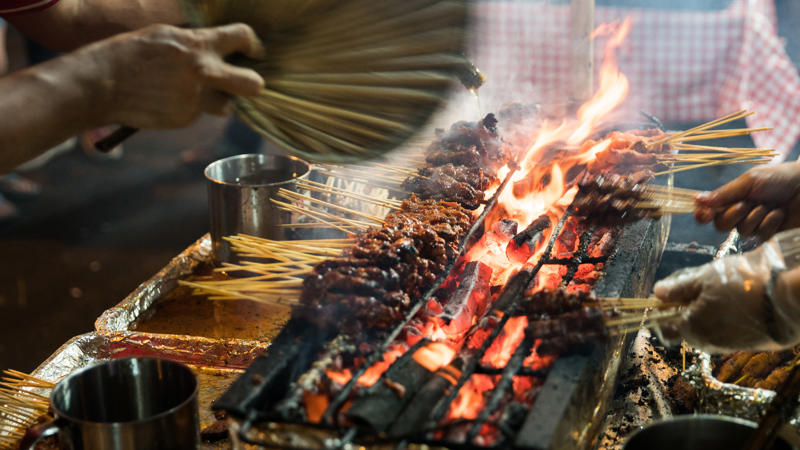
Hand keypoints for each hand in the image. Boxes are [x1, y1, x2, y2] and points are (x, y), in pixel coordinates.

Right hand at [79, 23, 264, 128]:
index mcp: (198, 45)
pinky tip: (168, 100)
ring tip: (195, 92)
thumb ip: (196, 42)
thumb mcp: (165, 35)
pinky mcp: (185, 118)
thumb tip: (219, 46)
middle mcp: (202, 72)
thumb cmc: (129, 54)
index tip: (253, 51)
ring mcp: (195, 99)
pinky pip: (199, 114)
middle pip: (253, 85)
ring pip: (227, 106)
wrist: (100, 84)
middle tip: (243, 83)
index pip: (242, 37)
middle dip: (253, 84)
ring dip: (219, 101)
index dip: (253, 44)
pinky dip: (189, 109)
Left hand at [653, 233, 799, 352]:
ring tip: (721, 290)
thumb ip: (679, 288)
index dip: (660, 314)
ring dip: (708, 314)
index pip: (664, 330)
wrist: (789, 298)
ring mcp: (731, 346)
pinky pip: (730, 332)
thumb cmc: (742, 284)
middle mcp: (709, 343)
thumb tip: (657, 293)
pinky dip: (728, 319)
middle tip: (698, 286)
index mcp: (692, 328)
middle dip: (687, 310)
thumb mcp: (704, 278)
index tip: (666, 297)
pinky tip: (738, 300)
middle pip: (687, 328)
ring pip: (710, 330)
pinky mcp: (751, 345)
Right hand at [694, 162, 799, 239]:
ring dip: (756, 216)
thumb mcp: (749, 182)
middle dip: (733, 215)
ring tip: (770, 205)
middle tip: (747, 203)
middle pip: (720, 225)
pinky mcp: (768, 232)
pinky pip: (760, 235)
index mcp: (730, 197)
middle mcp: (738, 211)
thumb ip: (723, 194)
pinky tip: (779, 213)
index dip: (702, 215)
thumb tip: (696, 199)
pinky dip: (770, 223)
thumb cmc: (779, 179)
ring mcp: (753, 223)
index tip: (704, 215)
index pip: (707, 210)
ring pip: (741, 231)